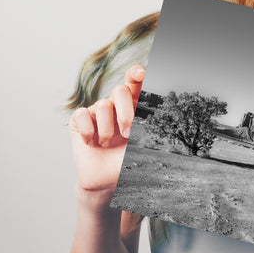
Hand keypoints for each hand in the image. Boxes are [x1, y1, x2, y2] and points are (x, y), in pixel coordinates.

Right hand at [68, 64, 144, 193]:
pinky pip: (82, 115)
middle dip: (125, 114)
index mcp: (132, 107)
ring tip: (106, 144)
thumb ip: (152, 138)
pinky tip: (91, 143)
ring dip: (107, 131)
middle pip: (120, 90)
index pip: (134, 84)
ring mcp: (95, 111)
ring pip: (102, 105)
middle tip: (127, 134)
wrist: (105, 180)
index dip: (135, 74)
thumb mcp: (142, 149)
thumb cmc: (125, 161)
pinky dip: (89, 132)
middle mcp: (114, 105)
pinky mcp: (78, 120)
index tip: (141, 71)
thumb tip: (174, 129)